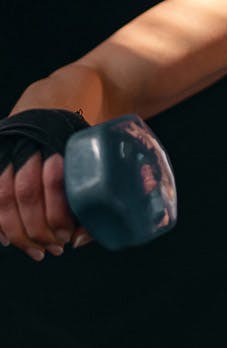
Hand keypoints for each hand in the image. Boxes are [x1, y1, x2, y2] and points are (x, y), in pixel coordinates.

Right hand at [0, 111, 94, 259]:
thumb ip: (95, 187)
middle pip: (25, 192)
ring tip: (36, 251)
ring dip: (17, 231)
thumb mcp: (96, 151)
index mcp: (59, 137)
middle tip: (56, 248)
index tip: (69, 235)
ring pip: (3, 196)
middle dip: (38, 229)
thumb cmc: (84, 135)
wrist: (60, 97)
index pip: (54, 179)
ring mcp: (7, 147)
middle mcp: (29, 141)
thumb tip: (80, 240)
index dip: (58, 214)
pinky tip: (7, 240)